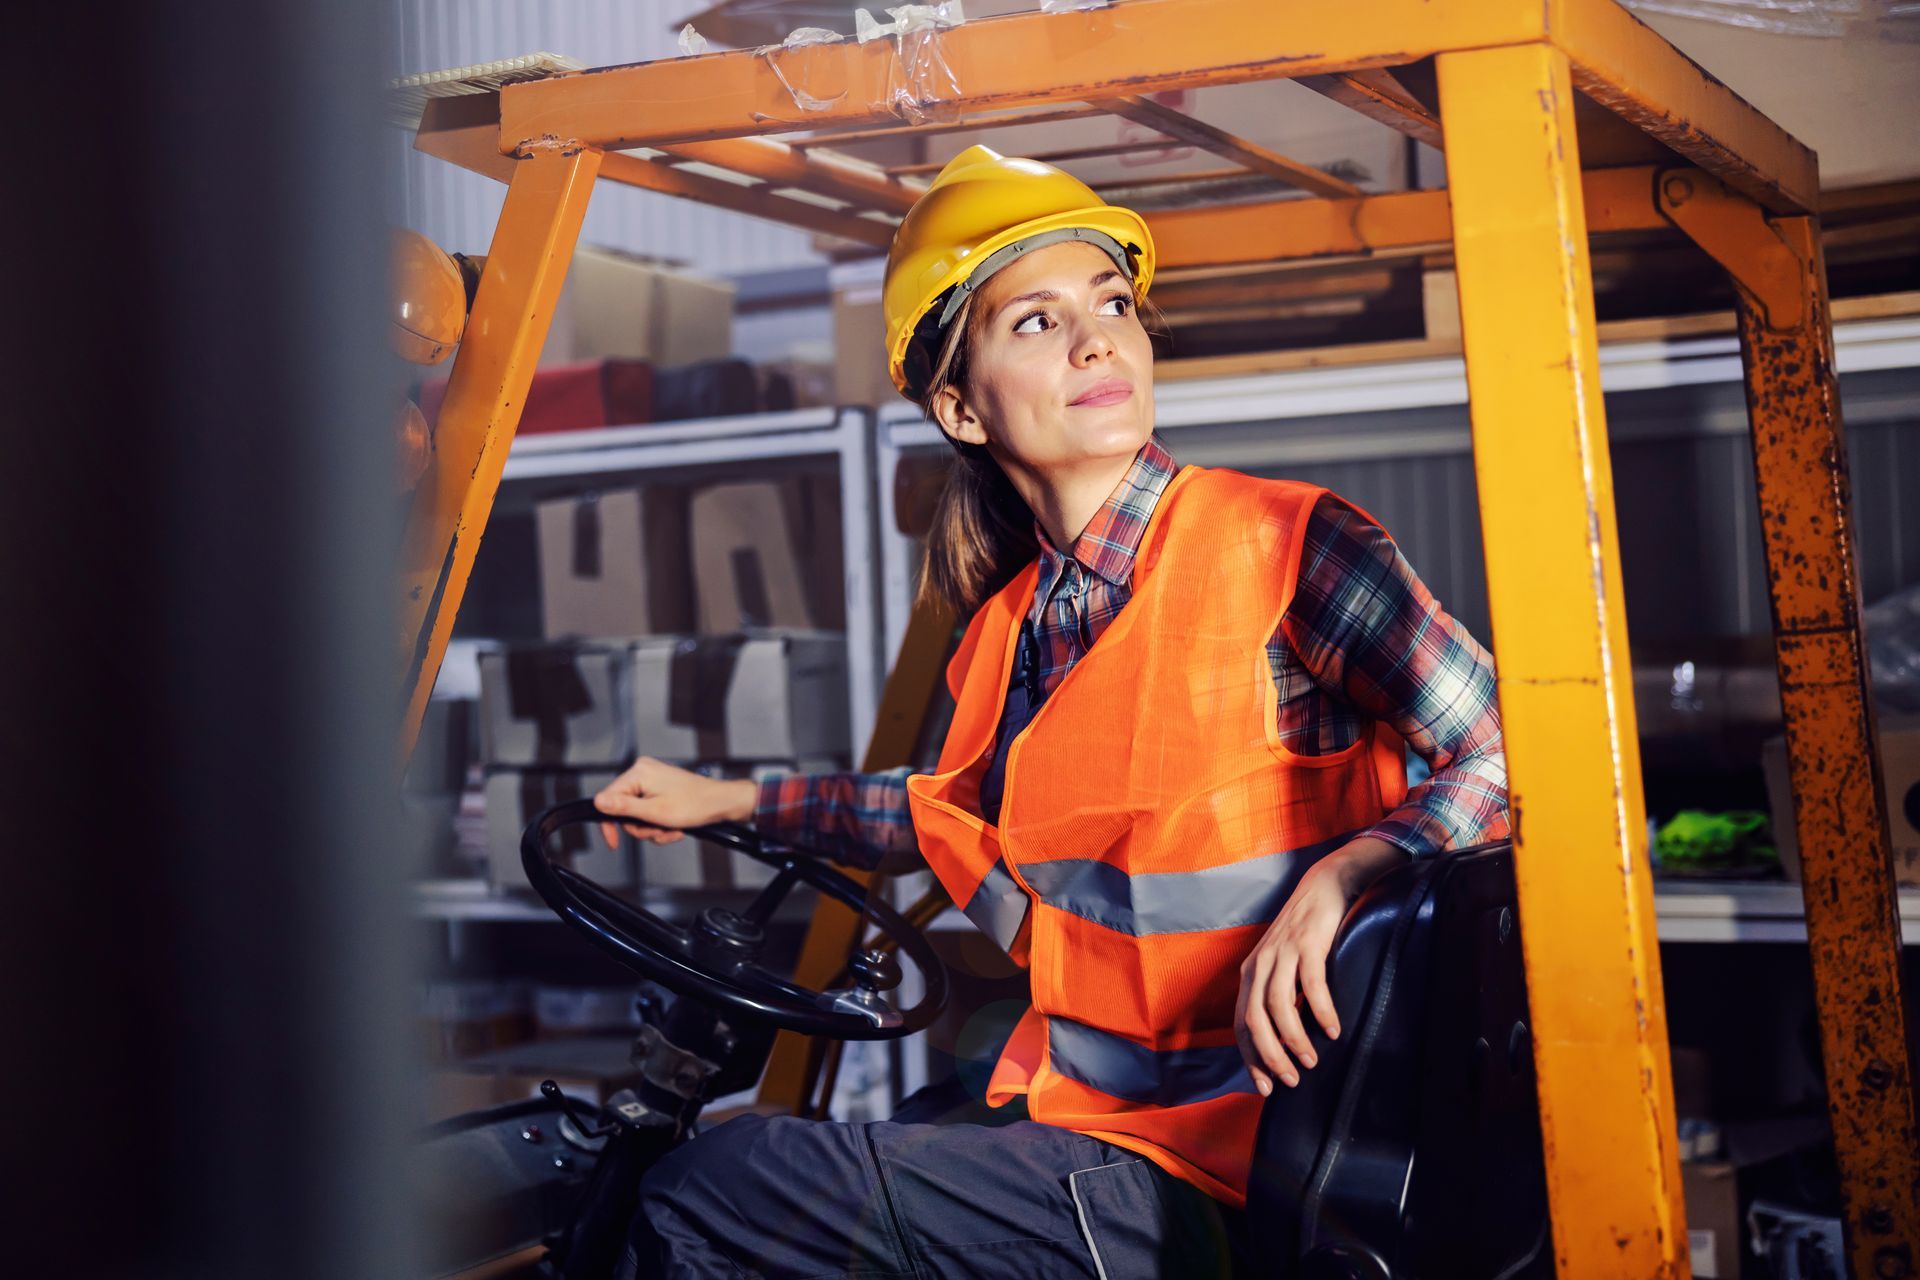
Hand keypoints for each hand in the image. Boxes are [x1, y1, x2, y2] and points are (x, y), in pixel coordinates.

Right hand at [593, 757, 756, 850]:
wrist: (721, 803)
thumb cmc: (695, 805)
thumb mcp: (654, 812)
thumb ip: (623, 807)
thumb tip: (598, 802)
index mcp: (639, 772)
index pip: (608, 799)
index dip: (609, 824)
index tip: (613, 842)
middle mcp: (643, 772)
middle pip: (624, 809)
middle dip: (641, 827)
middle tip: (658, 830)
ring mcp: (653, 780)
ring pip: (638, 814)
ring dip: (653, 828)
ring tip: (671, 828)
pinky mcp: (661, 789)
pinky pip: (650, 812)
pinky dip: (660, 824)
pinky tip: (674, 826)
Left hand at [1234, 836, 1406, 1094]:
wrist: (1322, 887)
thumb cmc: (1304, 934)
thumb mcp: (1281, 966)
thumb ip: (1278, 996)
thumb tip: (1285, 1041)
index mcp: (1250, 974)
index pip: (1243, 1025)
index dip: (1251, 1058)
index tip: (1265, 1087)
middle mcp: (1260, 965)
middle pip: (1256, 1021)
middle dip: (1271, 1056)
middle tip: (1291, 1081)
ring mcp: (1282, 954)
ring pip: (1279, 1006)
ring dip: (1295, 1039)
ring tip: (1311, 1060)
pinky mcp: (1307, 945)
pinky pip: (1311, 985)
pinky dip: (1321, 1011)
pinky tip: (1333, 1030)